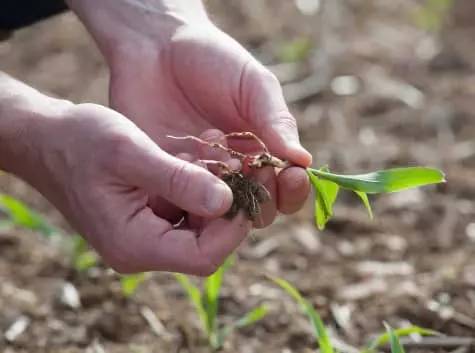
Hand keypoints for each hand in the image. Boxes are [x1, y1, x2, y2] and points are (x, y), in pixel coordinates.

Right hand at [0, 74, 250, 274]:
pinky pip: (185, 214)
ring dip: (216, 196)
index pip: (204, 256)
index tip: (248, 185)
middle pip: (206, 245)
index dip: (234, 226)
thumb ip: (177, 180)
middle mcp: (141, 249)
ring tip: (220, 159)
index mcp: (134, 244)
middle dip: (229, 209)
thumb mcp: (130, 153)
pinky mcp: (146, 221)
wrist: (48, 139)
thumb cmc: (80, 141)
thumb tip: (225, 203)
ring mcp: (143, 237)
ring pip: (199, 228)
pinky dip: (198, 190)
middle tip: (242, 169)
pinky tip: (198, 162)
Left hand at [83, 3, 313, 228]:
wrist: (155, 46)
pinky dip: (188, 189)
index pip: (287, 187)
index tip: (293, 176)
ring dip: (224, 194)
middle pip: (258, 209)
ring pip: (220, 213)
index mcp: (263, 150)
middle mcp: (234, 171)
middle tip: (250, 168)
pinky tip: (185, 158)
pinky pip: (182, 200)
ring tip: (215, 155)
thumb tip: (305, 161)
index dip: (294, 189)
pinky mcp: (167, 177)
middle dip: (262, 197)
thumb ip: (276, 121)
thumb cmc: (212, 59)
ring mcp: (200, 177)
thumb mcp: (253, 84)